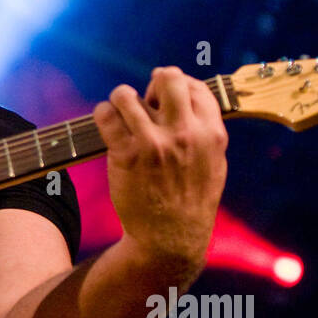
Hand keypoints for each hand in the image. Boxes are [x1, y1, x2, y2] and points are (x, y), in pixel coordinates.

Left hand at [91, 67, 227, 278]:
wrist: (169, 240)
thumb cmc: (191, 202)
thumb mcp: (215, 165)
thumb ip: (206, 131)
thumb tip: (193, 97)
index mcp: (211, 134)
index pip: (195, 86)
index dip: (178, 86)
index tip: (166, 98)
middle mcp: (184, 134)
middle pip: (168, 78)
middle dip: (154, 82)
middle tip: (146, 101)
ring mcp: (154, 143)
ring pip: (126, 94)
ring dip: (121, 99)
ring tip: (121, 112)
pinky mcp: (126, 155)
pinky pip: (106, 115)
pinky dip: (103, 114)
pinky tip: (107, 122)